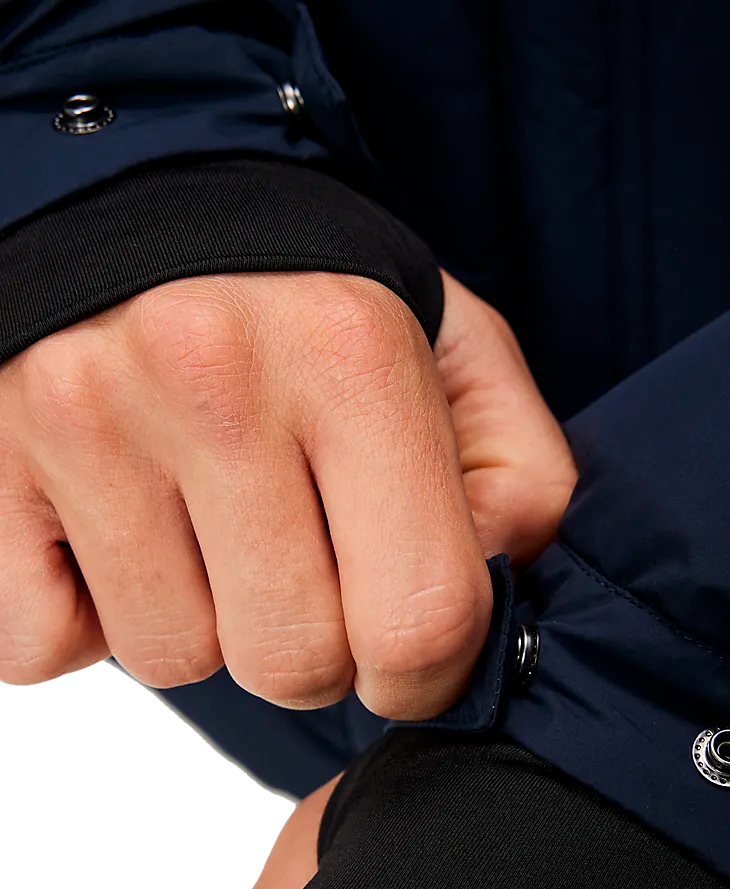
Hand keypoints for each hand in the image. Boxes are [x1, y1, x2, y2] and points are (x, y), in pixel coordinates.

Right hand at [0, 268, 575, 717]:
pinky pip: (40, 644)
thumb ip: (514, 480)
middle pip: (291, 663)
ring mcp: (83, 419)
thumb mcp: (453, 351)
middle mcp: (213, 381)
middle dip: (311, 650)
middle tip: (298, 570)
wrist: (139, 200)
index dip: (427, 677)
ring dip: (201, 624)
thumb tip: (489, 608)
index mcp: (353, 355)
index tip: (405, 659)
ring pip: (172, 659)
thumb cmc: (309, 302)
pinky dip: (83, 619)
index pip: (419, 618)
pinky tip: (113, 536)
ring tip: (201, 529)